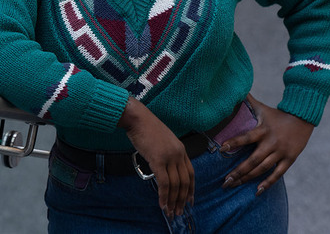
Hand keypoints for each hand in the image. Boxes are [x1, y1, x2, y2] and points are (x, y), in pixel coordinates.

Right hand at [118, 97, 194, 216]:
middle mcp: (178, 154)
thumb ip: (166, 154)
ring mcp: (169, 157)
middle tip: (179, 212)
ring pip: (175, 185)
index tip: (189, 201)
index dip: (191, 189)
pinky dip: (164, 196)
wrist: (137, 118)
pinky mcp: (158, 160)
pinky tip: (162, 204)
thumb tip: (163, 168)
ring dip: (173, 201)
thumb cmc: (145, 128)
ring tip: (170, 212)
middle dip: (182, 199)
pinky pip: (164, 182)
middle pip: (185, 182)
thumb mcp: (162, 141)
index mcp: (181, 149)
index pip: (191, 173)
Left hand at [220, 94, 313, 195]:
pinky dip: (268, 183)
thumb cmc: (277, 114)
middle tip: (225, 181)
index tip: (222, 149)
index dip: (234, 142)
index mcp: (263, 130)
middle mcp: (272, 143)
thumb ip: (247, 100)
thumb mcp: (261, 107)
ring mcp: (281, 152)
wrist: (303, 118)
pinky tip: (257, 191)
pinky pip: (278, 174)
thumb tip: (235, 88)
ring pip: (263, 169)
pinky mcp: (289, 159)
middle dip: (238, 171)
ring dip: (248, 178)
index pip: (246, 137)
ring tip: (234, 184)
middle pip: (253, 160)